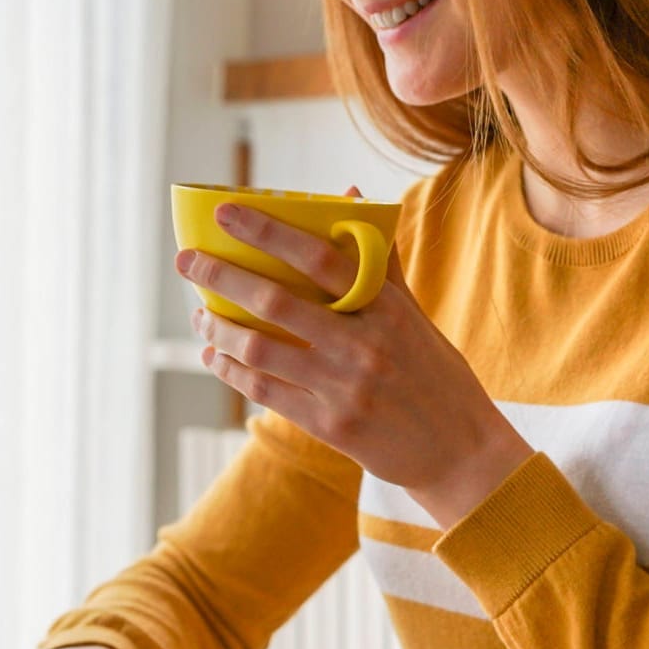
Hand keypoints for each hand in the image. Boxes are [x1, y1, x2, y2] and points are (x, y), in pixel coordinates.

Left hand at [176, 194, 531, 526]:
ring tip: (200, 316)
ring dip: (219, 329)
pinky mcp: (330, 425)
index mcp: (386, 308)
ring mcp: (345, 387)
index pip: (320, 257)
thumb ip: (378, 261)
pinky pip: (265, 391)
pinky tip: (215, 357)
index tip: (226, 213)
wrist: (461, 453)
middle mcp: (364, 345)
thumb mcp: (414, 315)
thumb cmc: (433, 373)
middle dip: (222, 277)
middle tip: (186, 261)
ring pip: (261, 349)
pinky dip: (232, 371)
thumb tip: (352, 194)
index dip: (269, 232)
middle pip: (276, 302)